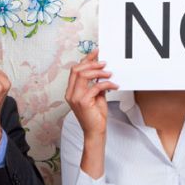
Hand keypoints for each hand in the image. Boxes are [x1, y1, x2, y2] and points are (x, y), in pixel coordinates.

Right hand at [65, 50, 117, 178]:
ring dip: (98, 72)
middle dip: (92, 63)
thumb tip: (102, 71)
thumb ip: (95, 84)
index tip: (96, 52)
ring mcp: (75, 98)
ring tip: (109, 73)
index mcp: (71, 91)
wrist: (95, 132)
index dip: (86, 59)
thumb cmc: (95, 116)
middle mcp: (70, 93)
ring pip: (83, 75)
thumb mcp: (96, 97)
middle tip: (105, 63)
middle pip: (77, 69)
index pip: (75, 70)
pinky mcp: (83, 102)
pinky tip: (114, 85)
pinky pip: (95, 86)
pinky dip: (106, 84)